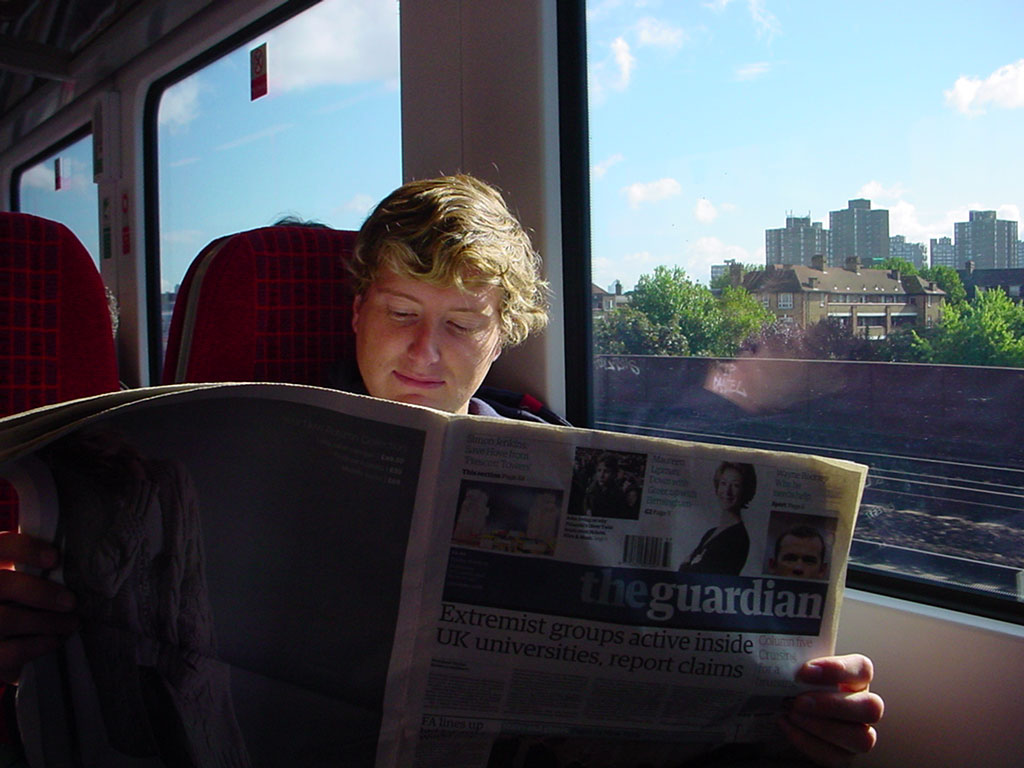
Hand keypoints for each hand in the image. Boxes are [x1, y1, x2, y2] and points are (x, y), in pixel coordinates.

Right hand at [0, 532, 78, 683]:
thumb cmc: (5, 600)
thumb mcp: (9, 577)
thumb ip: (26, 568)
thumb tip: (65, 561)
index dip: (25, 548)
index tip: (55, 558)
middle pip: (3, 585)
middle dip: (43, 593)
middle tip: (72, 602)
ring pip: (7, 619)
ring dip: (47, 622)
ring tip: (72, 623)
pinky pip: (9, 652)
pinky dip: (36, 646)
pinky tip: (54, 641)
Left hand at [780, 654, 883, 766]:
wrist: (784, 708)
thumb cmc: (795, 683)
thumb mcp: (797, 667)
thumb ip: (795, 661)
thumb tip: (775, 655)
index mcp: (856, 678)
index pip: (862, 669)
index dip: (837, 669)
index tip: (804, 671)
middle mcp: (864, 706)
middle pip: (870, 708)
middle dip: (833, 705)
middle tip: (799, 701)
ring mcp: (858, 734)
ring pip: (861, 738)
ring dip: (823, 727)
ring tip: (793, 715)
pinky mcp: (844, 756)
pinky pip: (836, 757)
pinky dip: (808, 743)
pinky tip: (787, 727)